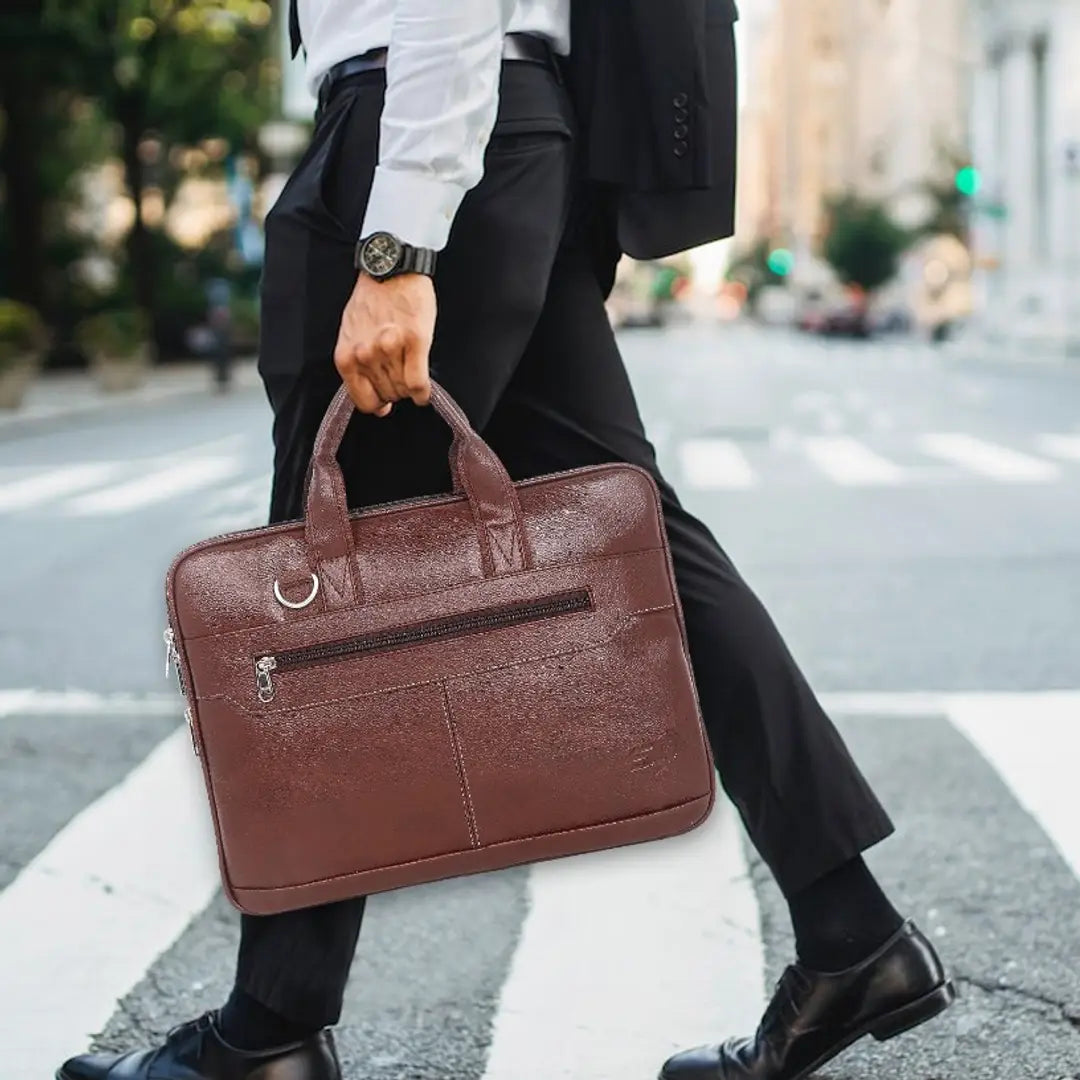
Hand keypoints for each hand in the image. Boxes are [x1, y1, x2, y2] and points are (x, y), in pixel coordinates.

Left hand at [333, 272, 435, 415]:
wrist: (391, 269)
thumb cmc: (372, 299)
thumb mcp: (351, 334)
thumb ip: (356, 365)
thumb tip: (373, 399)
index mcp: (347, 356)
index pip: (363, 401)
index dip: (377, 404)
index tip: (384, 402)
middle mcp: (366, 355)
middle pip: (387, 395)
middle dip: (396, 392)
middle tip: (400, 378)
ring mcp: (390, 349)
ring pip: (404, 390)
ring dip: (410, 389)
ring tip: (411, 375)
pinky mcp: (415, 342)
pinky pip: (419, 383)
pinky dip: (423, 392)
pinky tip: (424, 392)